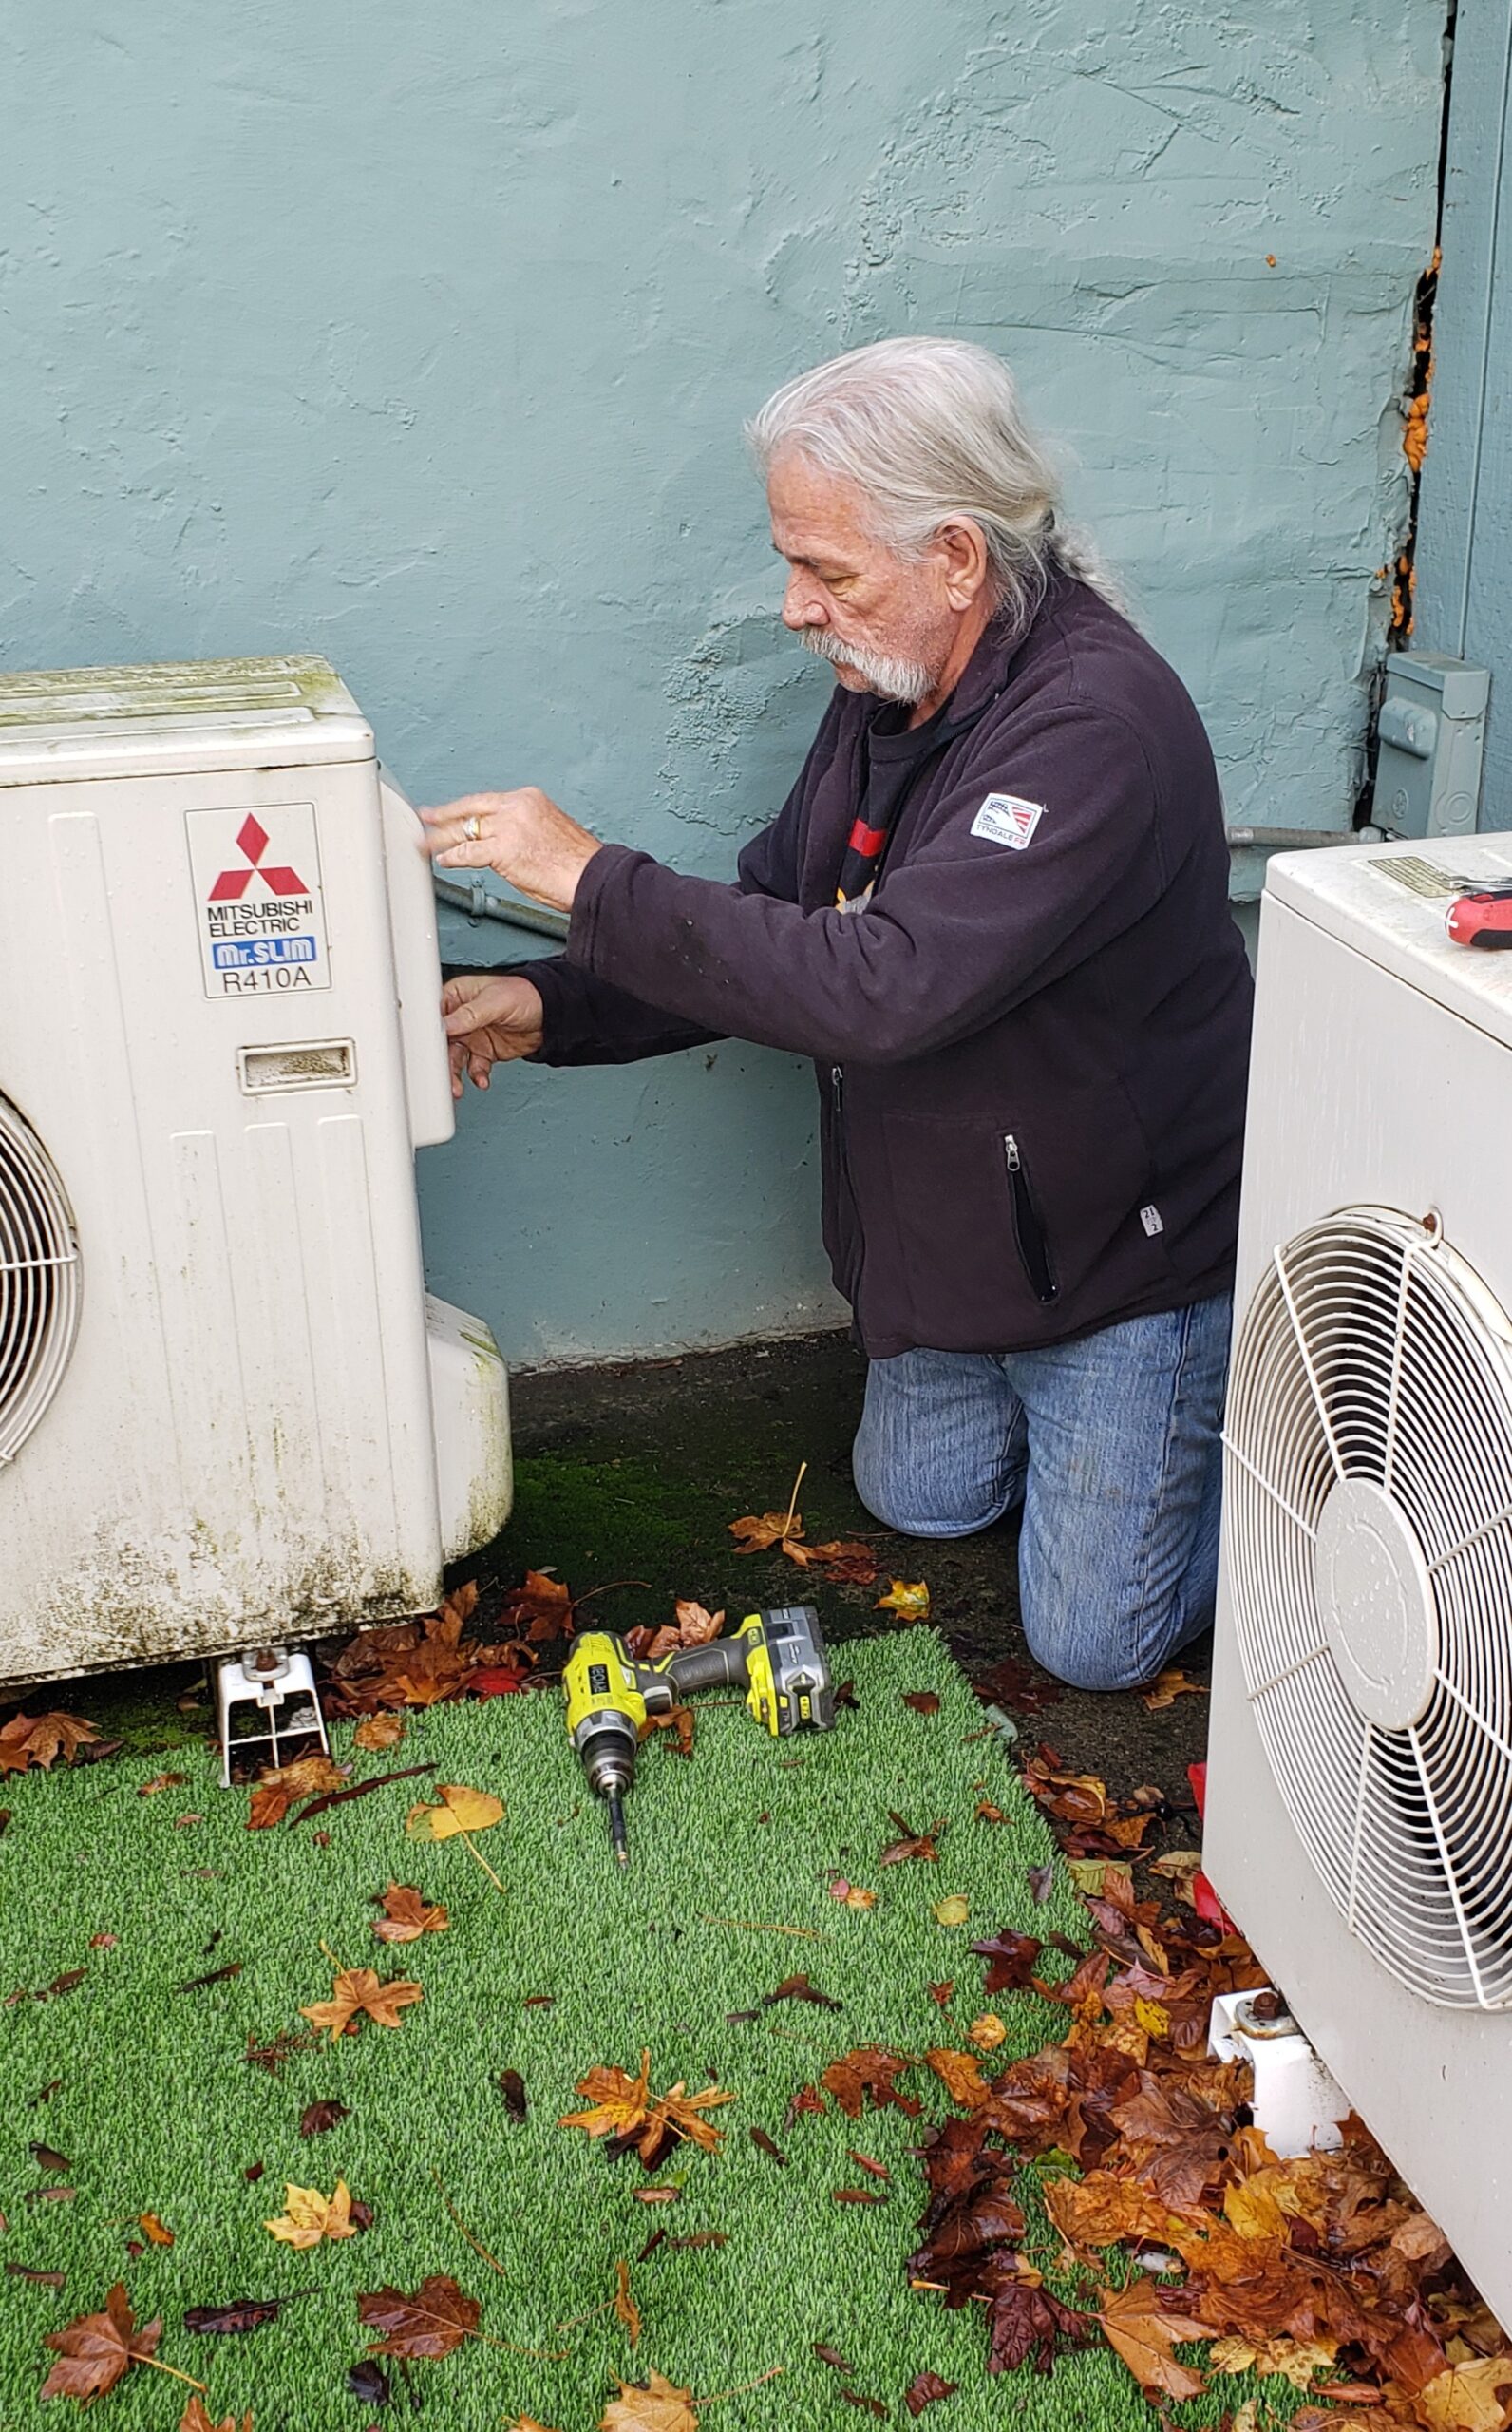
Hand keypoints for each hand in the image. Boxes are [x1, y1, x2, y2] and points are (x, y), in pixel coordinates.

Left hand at [421, 787, 601, 912]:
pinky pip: (468, 852)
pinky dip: (452, 857)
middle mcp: (517, 806)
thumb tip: (506, 845)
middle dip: (443, 815)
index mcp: (530, 799)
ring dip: (441, 838)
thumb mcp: (550, 833)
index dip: (465, 808)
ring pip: (464, 829)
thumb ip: (524, 832)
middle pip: (470, 809)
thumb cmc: (579, 864)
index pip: (487, 801)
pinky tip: (443, 860)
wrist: (592, 876)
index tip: (452, 811)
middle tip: (425, 817)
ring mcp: (508, 826)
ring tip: (424, 843)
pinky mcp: (503, 849)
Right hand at [440, 973, 544, 1095]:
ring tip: (456, 1088)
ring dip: (455, 1074)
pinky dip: (476, 1076)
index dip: (429, 1035)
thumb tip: (446, 1024)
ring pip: (455, 1059)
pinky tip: (481, 1080)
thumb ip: (470, 1014)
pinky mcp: (483, 1052)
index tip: (428, 1052)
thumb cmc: (525, 994)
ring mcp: (471, 1037)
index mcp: (457, 997)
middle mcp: (460, 1019)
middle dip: (441, 1061)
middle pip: (442, 1043)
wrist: (551, 1014)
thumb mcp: (495, 1001)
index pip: (435, 1017)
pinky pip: (474, 1068)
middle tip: (442, 1076)